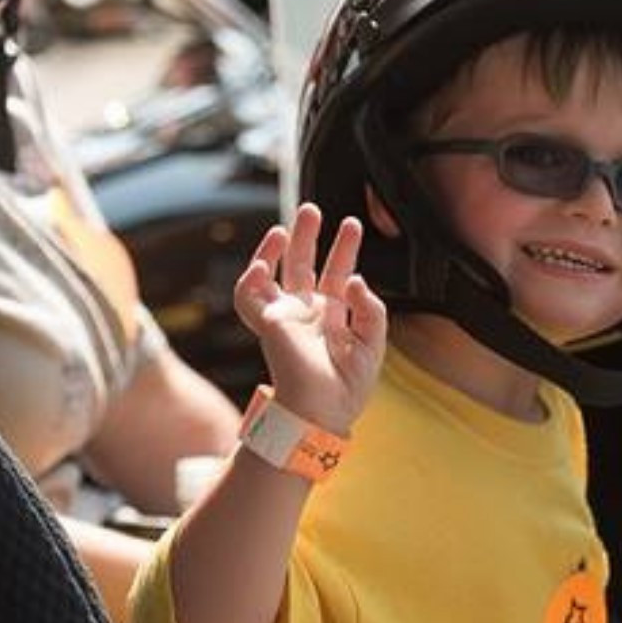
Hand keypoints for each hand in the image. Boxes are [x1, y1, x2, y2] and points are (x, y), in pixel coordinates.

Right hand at [233, 203, 386, 433]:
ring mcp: (286, 317)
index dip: (344, 248)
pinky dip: (250, 279)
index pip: (337, 274)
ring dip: (275, 249)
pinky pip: (248, 298)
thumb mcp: (373, 344)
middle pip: (303, 265)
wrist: (322, 413)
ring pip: (273, 274)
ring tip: (285, 227)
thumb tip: (358, 279)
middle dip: (307, 236)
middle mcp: (307, 313)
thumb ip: (371, 310)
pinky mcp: (268, 325)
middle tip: (311, 209)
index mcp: (333, 317)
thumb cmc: (347, 388)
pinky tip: (262, 264)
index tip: (352, 224)